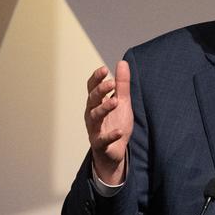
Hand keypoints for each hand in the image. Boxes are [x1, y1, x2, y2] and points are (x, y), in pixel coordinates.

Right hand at [85, 60, 132, 184]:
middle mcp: (92, 114)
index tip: (104, 69)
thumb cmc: (115, 124)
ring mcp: (94, 129)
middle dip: (100, 90)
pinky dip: (110, 135)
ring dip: (104, 109)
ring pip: (95, 117)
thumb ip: (122, 84)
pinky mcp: (100, 144)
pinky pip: (103, 140)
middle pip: (92, 100)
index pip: (92, 88)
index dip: (96, 79)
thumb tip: (122, 62)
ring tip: (115, 102)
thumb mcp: (122, 102)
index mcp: (96, 103)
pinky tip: (119, 132)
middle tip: (111, 83)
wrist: (114, 152)